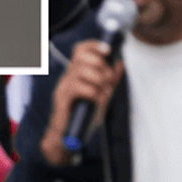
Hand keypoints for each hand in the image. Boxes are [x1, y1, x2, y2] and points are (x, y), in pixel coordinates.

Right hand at [40, 39, 123, 166]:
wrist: (69, 137)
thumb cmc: (84, 115)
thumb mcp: (102, 94)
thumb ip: (110, 79)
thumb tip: (119, 63)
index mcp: (78, 72)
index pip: (80, 49)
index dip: (93, 45)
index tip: (108, 50)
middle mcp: (68, 75)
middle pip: (81, 56)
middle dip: (100, 65)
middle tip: (108, 80)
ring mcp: (63, 85)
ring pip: (81, 70)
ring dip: (98, 80)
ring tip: (104, 93)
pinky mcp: (61, 98)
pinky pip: (78, 87)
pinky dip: (93, 93)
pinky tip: (98, 101)